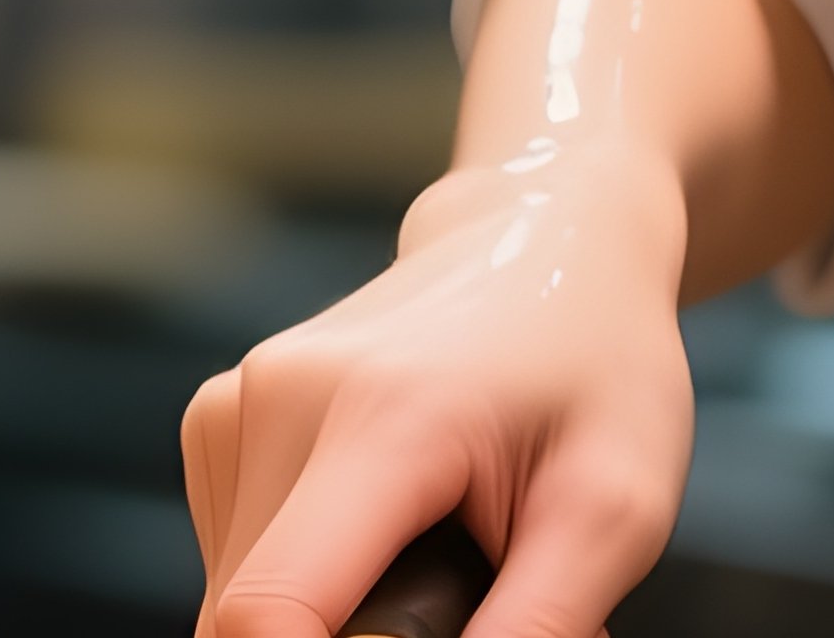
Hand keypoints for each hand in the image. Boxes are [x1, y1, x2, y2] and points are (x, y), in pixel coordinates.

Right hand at [183, 146, 693, 637]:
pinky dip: (303, 582)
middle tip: (478, 606)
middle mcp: (279, 396)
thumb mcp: (614, 509)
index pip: (268, 614)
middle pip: (253, 621)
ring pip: (238, 601)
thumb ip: (536, 632)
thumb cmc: (594, 364)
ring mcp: (237, 398)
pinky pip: (239, 557)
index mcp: (377, 416)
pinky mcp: (219, 415)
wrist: (542, 235)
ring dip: (330, 623)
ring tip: (442, 561)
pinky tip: (385, 530)